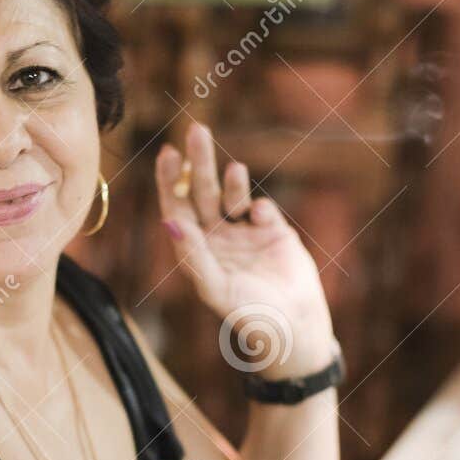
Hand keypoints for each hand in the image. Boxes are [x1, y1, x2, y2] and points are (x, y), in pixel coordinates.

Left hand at [155, 119, 336, 378]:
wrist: (292, 328)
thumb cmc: (248, 315)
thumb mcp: (216, 288)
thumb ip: (192, 255)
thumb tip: (169, 222)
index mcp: (196, 250)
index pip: (177, 208)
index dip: (169, 182)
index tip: (167, 154)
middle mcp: (216, 237)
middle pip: (202, 193)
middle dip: (199, 163)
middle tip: (196, 131)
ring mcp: (245, 233)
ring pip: (231, 195)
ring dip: (230, 180)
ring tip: (234, 169)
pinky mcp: (274, 232)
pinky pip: (261, 209)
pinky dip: (258, 207)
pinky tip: (258, 216)